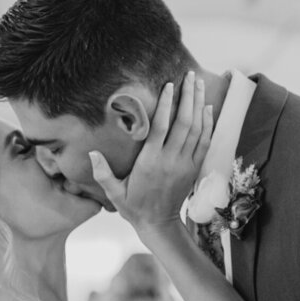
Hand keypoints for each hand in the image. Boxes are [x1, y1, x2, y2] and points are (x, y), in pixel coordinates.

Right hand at [90, 72, 213, 233]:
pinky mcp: (194, 168)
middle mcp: (171, 160)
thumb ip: (103, 173)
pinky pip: (205, 141)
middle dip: (188, 97)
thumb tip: (91, 153)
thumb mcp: (114, 193)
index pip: (160, 127)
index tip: (169, 85)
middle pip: (184, 123)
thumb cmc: (134, 207)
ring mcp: (186, 164)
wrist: (160, 224)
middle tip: (189, 76)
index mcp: (150, 162)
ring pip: (197, 129)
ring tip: (198, 84)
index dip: (166, 105)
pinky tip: (208, 108)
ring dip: (199, 105)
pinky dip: (208, 123)